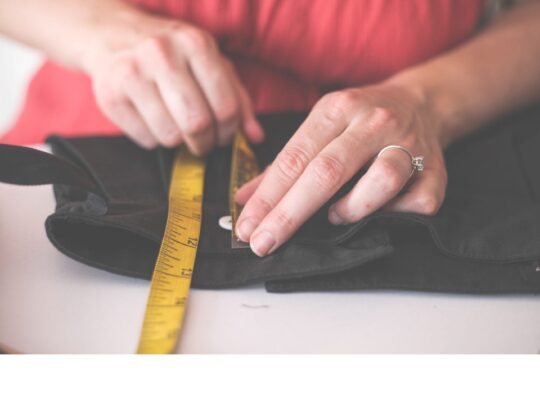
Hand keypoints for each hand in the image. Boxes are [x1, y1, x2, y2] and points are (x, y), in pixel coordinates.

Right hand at [83, 13, 262, 153]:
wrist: (111, 33)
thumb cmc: (171, 53)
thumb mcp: (210, 63)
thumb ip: (238, 99)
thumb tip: (255, 136)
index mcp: (195, 44)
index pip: (225, 107)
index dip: (229, 132)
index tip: (224, 137)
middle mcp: (162, 54)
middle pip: (197, 124)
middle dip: (205, 144)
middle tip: (203, 143)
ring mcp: (132, 73)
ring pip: (170, 136)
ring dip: (179, 142)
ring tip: (177, 128)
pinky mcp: (109, 95)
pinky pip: (145, 139)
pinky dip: (154, 139)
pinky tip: (152, 121)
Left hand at [234, 82, 447, 256]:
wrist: (422, 104)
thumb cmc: (360, 123)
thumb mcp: (319, 129)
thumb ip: (283, 165)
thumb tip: (244, 200)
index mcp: (337, 108)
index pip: (294, 158)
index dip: (267, 197)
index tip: (246, 228)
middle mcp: (373, 122)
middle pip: (326, 172)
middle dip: (289, 214)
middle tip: (263, 243)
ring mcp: (409, 144)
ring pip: (380, 181)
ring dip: (350, 209)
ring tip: (335, 216)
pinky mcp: (437, 170)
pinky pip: (417, 203)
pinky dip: (394, 215)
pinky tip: (379, 213)